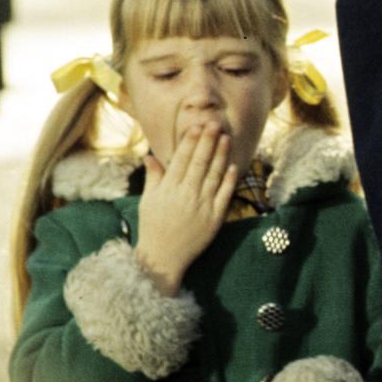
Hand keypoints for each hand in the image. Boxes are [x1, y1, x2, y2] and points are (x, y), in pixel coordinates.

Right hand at [134, 124, 236, 291]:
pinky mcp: (214, 219)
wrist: (163, 257)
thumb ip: (153, 177)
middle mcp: (185, 195)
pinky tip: (233, 166)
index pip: (181, 160)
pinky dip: (228, 180)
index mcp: (168, 190)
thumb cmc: (153, 227)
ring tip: (226, 138)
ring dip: (221, 155)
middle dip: (207, 142)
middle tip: (214, 124)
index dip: (189, 142)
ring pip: (214, 175)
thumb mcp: (148, 201)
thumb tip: (150, 156)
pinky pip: (224, 196)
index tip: (196, 126)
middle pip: (199, 163)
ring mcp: (202, 206)